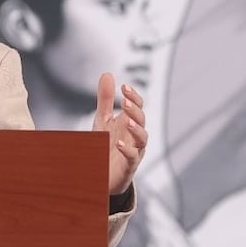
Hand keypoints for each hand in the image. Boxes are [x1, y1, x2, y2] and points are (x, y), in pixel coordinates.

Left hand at [93, 72, 147, 195]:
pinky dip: (127, 150)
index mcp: (129, 123)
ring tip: (127, 121)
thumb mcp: (103, 119)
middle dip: (135, 110)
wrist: (103, 172)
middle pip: (142, 120)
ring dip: (136, 129)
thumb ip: (106, 99)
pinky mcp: (128, 165)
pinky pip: (132, 157)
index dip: (134, 96)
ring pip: (143, 139)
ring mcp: (134, 150)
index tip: (124, 87)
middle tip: (125, 101)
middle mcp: (135, 135)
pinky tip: (118, 143)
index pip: (138, 106)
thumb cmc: (106, 144)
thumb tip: (108, 73)